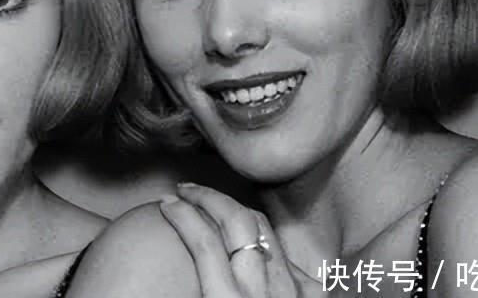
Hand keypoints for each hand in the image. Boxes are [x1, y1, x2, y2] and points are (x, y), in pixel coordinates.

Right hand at [159, 183, 321, 297]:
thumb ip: (189, 289)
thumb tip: (164, 276)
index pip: (204, 242)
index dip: (182, 215)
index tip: (166, 203)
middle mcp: (264, 292)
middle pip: (237, 221)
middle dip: (208, 197)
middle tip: (186, 189)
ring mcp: (293, 290)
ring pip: (264, 227)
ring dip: (235, 210)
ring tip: (215, 204)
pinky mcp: (312, 294)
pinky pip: (288, 255)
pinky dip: (268, 242)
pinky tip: (253, 239)